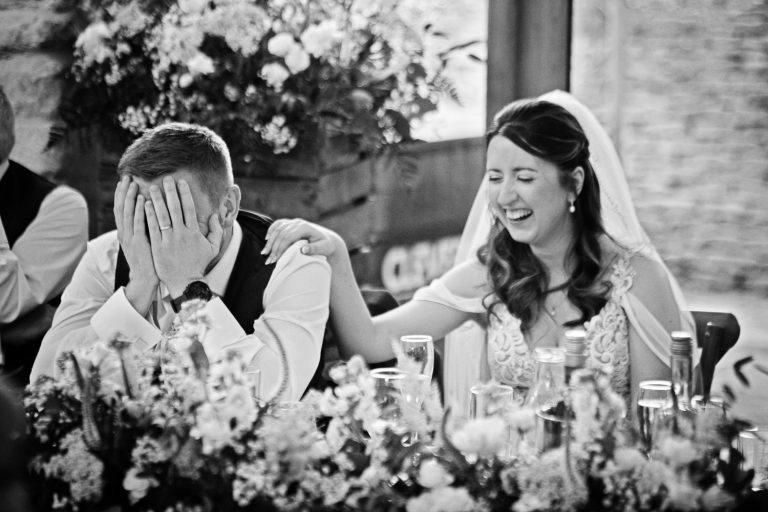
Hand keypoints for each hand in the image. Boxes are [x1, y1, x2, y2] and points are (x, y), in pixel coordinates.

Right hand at [114, 176, 157, 315]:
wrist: (146, 279)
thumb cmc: (149, 260)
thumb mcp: (143, 241)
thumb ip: (143, 227)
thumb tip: (149, 212)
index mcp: (125, 233)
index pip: (120, 210)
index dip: (122, 195)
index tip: (125, 181)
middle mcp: (124, 234)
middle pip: (121, 208)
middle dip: (123, 192)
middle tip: (127, 177)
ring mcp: (130, 239)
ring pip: (128, 214)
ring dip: (130, 198)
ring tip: (133, 184)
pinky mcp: (139, 244)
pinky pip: (139, 224)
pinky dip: (140, 211)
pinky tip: (144, 200)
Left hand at [144, 176, 223, 296]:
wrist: (185, 282)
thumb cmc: (199, 264)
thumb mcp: (213, 248)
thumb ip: (216, 230)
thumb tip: (215, 214)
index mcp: (194, 232)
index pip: (189, 208)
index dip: (185, 193)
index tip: (181, 182)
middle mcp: (181, 234)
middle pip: (175, 208)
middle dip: (170, 192)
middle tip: (165, 178)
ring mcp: (168, 240)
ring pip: (162, 216)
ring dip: (157, 200)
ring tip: (152, 188)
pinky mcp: (158, 247)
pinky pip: (152, 228)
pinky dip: (149, 216)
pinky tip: (145, 205)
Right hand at [262, 218, 338, 263]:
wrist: (327, 238)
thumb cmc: (326, 245)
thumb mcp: (324, 248)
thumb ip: (314, 249)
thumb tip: (303, 250)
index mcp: (305, 227)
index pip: (288, 236)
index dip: (281, 248)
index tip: (276, 259)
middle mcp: (298, 223)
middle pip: (281, 234)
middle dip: (273, 247)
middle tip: (269, 260)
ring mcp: (293, 222)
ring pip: (278, 229)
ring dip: (270, 241)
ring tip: (264, 253)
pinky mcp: (291, 223)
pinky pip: (278, 224)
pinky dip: (271, 230)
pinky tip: (266, 238)